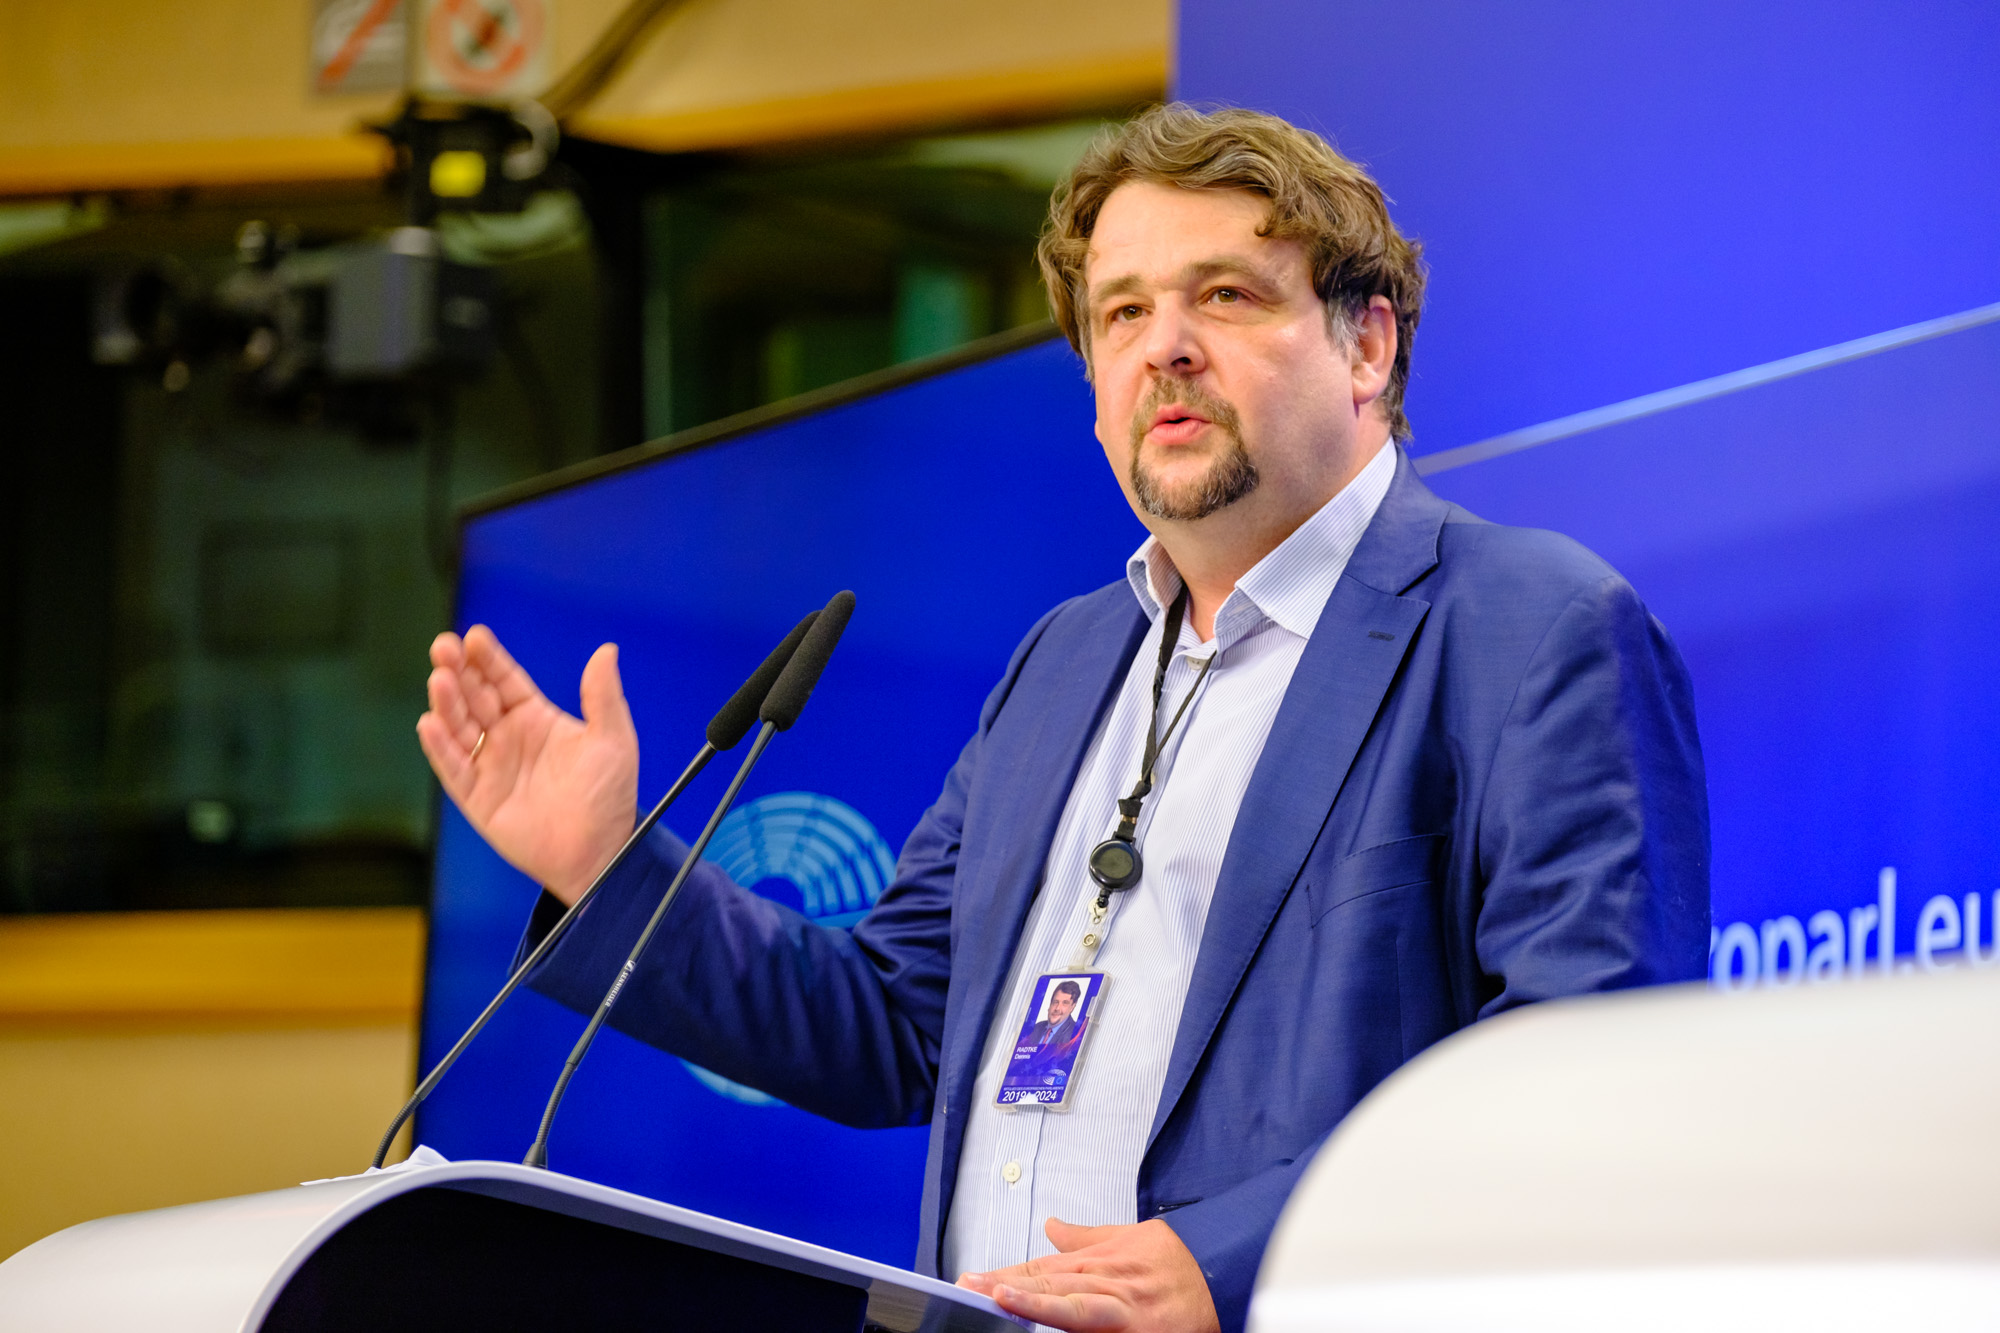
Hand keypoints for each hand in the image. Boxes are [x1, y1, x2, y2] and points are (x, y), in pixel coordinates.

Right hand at [416, 626, 637, 901]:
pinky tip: (431, 724)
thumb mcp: (613, 740)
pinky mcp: (477, 798)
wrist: (600, 852)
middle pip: (475, 697)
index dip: (488, 659)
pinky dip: (440, 747)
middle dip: (459, 672)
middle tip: (444, 647)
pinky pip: (453, 769)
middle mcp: (508, 738)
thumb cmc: (609, 796)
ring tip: (440, 680)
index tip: (475, 636)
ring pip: (459, 728)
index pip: (505, 680)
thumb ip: (604, 696)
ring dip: (447, 703)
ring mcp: (490, 766)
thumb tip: (607, 650)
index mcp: (537, 719)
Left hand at [957, 1218, 1219, 1332]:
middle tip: (968, 1289)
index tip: (972, 1280)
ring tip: (997, 1298)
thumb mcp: (1128, 1238)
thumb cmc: (1175, 1263)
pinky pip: (1092, 1325)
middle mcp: (1101, 1279)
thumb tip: (1053, 1226)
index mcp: (1095, 1261)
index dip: (1004, 1275)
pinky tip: (1044, 1325)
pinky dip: (1067, 1325)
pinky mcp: (1133, 1324)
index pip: (1039, 1268)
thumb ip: (1085, 1237)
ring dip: (1029, 1301)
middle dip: (1003, 1287)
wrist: (1221, 1272)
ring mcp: (1116, 1303)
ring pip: (1065, 1302)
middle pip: (1044, 1284)